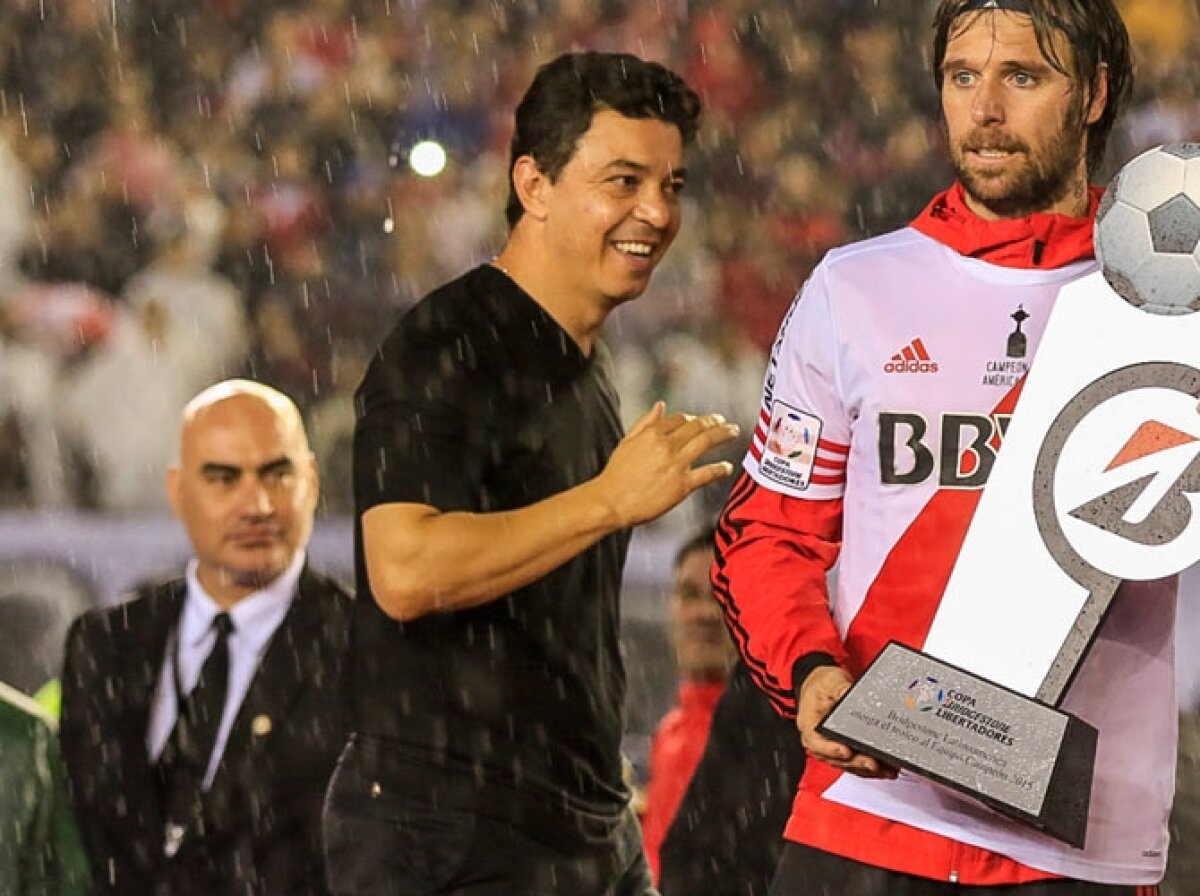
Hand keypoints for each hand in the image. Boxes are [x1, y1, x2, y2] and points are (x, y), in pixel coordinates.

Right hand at [593, 402, 739, 526]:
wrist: (610, 502)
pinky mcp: (682, 485)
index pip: (680, 419)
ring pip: (706, 442)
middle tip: (724, 422)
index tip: (700, 422)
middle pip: (698, 427)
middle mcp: (667, 445)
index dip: (693, 419)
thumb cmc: (616, 475)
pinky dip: (720, 469)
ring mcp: (676, 465)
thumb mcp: (627, 442)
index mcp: (652, 433)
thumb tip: (660, 405)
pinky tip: (727, 467)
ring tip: (733, 432)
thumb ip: (645, 422)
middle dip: (714, 421)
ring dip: (723, 434)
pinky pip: (707, 473)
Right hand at [797, 666, 896, 778]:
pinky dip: (870, 768)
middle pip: (834, 757)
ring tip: (885, 769)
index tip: (846, 751)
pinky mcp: (842, 748)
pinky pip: (854, 763)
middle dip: (855, 762)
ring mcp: (830, 746)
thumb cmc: (821, 684)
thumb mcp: (829, 680)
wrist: (821, 685)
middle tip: (872, 763)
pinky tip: (885, 768)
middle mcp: (818, 739)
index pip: (816, 741)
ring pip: (847, 764)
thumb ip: (839, 687)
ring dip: (865, 768)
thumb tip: (850, 693)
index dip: (830, 749)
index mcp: (810, 722)